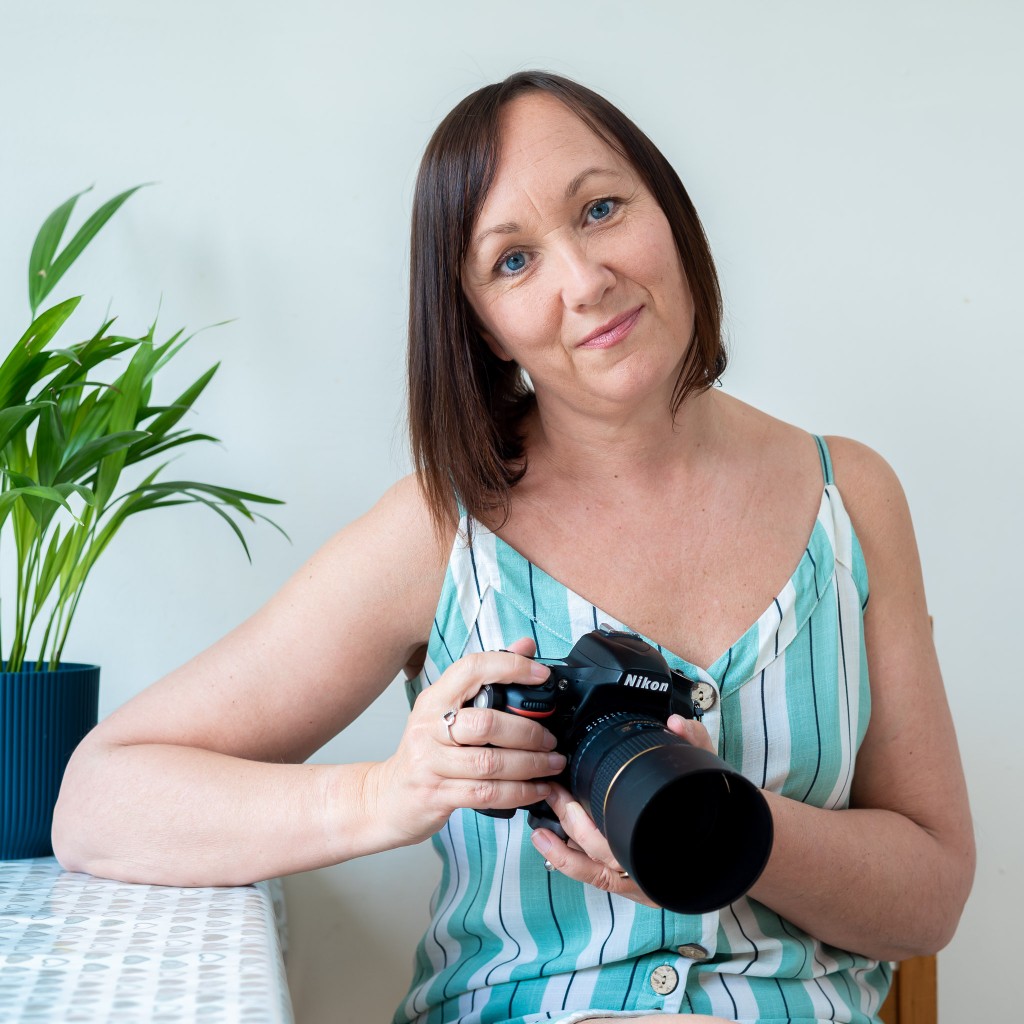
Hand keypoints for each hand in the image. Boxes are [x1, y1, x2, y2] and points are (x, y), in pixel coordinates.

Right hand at [363, 638, 566, 848]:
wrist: (387, 798)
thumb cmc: (426, 751)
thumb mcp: (447, 710)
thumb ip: (487, 678)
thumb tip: (525, 645)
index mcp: (435, 698)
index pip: (472, 669)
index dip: (510, 667)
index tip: (541, 674)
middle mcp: (429, 727)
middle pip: (487, 723)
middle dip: (529, 732)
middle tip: (552, 739)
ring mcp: (430, 763)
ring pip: (490, 763)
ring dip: (531, 765)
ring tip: (553, 764)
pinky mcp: (436, 795)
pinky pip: (486, 794)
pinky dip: (519, 793)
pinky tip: (538, 789)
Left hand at [529, 714, 716, 906]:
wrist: (734, 842)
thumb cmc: (719, 808)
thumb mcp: (711, 772)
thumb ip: (695, 744)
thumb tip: (675, 722)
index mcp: (670, 846)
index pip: (623, 844)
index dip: (589, 827)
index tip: (568, 795)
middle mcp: (655, 870)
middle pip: (603, 855)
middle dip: (571, 824)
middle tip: (553, 792)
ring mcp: (642, 882)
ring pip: (595, 874)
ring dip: (563, 851)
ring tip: (539, 829)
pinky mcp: (631, 883)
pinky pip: (597, 880)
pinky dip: (571, 864)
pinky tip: (551, 846)